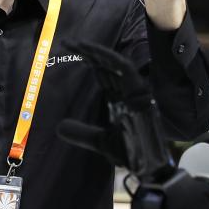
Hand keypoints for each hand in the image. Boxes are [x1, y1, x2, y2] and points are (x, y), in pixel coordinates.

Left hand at [56, 41, 174, 179]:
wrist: (149, 167)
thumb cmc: (131, 153)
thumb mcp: (99, 141)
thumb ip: (81, 133)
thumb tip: (59, 127)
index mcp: (120, 99)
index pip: (104, 74)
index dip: (89, 61)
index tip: (71, 51)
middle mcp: (128, 92)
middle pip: (107, 66)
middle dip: (89, 52)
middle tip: (69, 41)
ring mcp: (135, 91)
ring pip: (115, 63)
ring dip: (97, 52)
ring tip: (77, 44)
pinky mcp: (140, 93)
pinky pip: (125, 70)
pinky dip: (110, 59)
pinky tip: (93, 54)